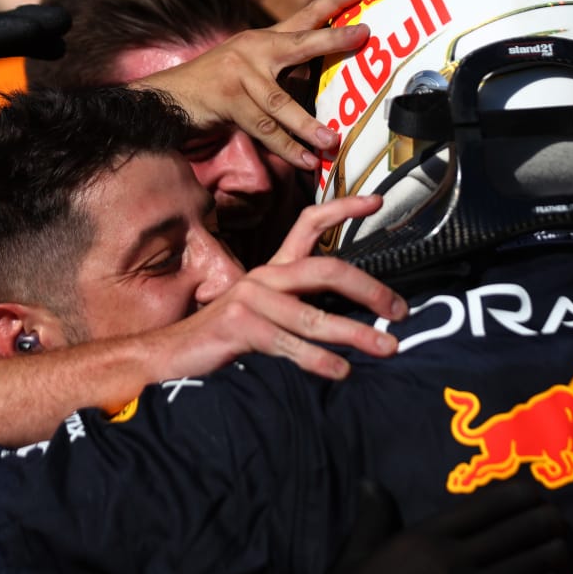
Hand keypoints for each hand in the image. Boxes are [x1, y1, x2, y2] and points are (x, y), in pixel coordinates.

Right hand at [133, 0, 371, 170]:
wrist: (168, 97)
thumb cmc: (218, 86)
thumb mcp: (254, 69)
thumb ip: (286, 71)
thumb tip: (325, 81)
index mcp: (265, 40)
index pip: (306, 15)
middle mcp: (255, 50)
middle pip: (300, 42)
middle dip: (333, 40)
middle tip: (364, 35)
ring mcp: (240, 74)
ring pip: (281, 101)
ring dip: (307, 124)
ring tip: (331, 140)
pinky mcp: (228, 100)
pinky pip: (263, 128)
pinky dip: (285, 147)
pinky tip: (305, 160)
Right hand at [173, 195, 406, 379]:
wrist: (171, 355)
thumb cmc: (228, 337)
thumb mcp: (267, 314)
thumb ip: (302, 308)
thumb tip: (355, 316)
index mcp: (274, 270)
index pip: (309, 224)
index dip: (343, 208)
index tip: (378, 202)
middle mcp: (265, 278)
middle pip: (326, 269)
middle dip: (369, 289)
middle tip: (400, 310)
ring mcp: (251, 300)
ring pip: (314, 315)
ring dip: (356, 334)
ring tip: (388, 348)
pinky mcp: (240, 327)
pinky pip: (290, 343)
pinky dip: (319, 360)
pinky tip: (341, 371)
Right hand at [329, 479, 572, 573]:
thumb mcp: (355, 556)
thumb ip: (373, 518)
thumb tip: (369, 481)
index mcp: (426, 538)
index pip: (488, 504)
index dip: (522, 495)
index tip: (537, 495)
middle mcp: (454, 561)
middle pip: (519, 530)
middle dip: (549, 522)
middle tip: (560, 522)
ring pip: (533, 565)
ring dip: (557, 556)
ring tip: (565, 554)